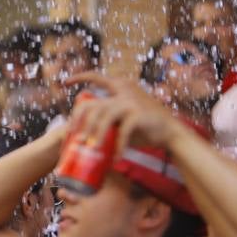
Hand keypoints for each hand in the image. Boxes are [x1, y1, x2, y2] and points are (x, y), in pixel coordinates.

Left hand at [67, 72, 187, 151]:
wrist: (171, 133)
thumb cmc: (143, 128)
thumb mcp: (122, 120)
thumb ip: (106, 120)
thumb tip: (81, 134)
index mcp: (120, 88)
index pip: (97, 78)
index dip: (80, 78)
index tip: (65, 83)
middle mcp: (124, 91)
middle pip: (92, 104)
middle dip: (79, 122)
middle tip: (74, 137)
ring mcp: (131, 102)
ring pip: (103, 117)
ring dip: (94, 135)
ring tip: (90, 149)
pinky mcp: (139, 114)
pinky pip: (122, 131)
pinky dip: (118, 147)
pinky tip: (115, 159)